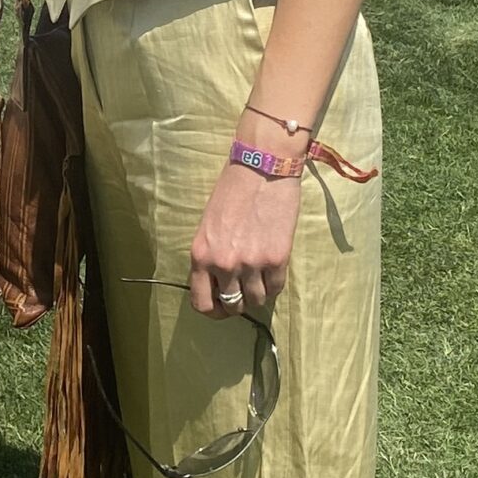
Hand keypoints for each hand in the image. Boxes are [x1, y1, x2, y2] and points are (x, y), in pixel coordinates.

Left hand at [188, 161, 300, 316]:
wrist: (262, 167)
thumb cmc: (232, 191)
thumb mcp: (209, 226)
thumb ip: (211, 256)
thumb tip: (220, 283)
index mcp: (201, 255)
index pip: (201, 303)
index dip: (214, 310)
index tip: (222, 306)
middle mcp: (223, 264)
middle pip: (232, 306)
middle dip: (239, 303)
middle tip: (245, 292)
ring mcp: (251, 263)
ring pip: (256, 301)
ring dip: (259, 293)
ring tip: (260, 276)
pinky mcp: (277, 259)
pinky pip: (276, 288)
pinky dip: (275, 283)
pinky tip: (273, 269)